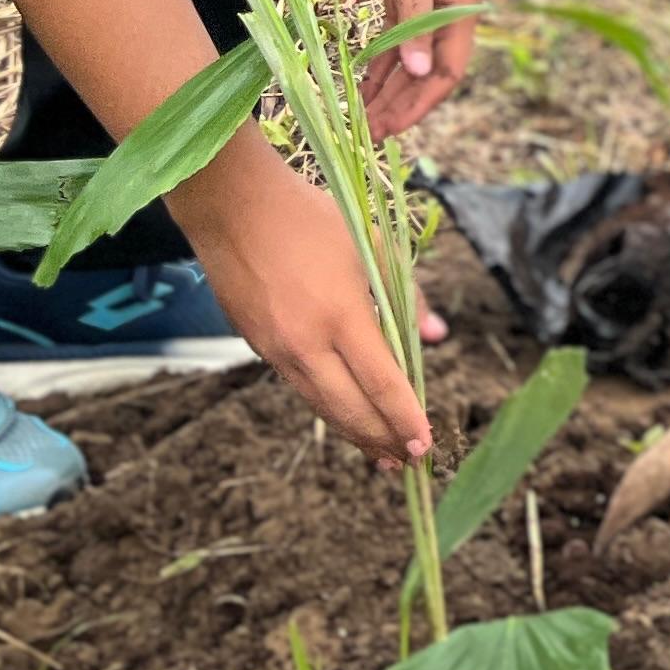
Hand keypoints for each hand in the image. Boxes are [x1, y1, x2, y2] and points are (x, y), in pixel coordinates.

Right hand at [176, 145, 428, 468]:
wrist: (234, 207)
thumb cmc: (312, 219)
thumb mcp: (372, 247)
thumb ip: (408, 296)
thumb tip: (435, 336)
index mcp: (341, 316)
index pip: (380, 382)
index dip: (404, 417)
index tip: (423, 444)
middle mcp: (305, 343)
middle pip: (348, 408)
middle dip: (380, 438)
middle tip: (407, 461)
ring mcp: (275, 349)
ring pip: (320, 404)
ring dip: (353, 432)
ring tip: (379, 453)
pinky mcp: (256, 346)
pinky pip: (299, 386)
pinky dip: (326, 405)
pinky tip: (343, 413)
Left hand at [360, 0, 480, 136]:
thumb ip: (415, 24)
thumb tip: (421, 72)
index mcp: (459, 8)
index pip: (449, 70)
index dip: (421, 102)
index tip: (392, 128)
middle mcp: (447, 11)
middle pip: (429, 70)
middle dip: (401, 103)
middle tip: (369, 133)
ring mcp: (427, 2)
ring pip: (410, 59)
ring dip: (389, 88)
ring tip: (363, 118)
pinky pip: (396, 40)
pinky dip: (381, 63)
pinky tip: (362, 83)